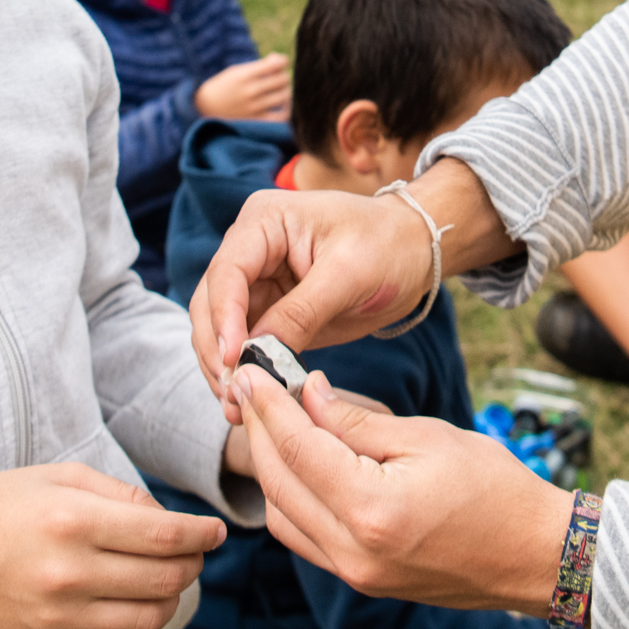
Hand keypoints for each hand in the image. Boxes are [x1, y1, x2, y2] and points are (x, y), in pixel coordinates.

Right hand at [0, 464, 223, 628]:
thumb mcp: (61, 477)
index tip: (215, 533)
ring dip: (172, 600)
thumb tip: (175, 523)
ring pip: (151, 619)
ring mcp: (59, 617)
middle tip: (193, 554)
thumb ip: (122, 495)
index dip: (203, 535)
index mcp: (73, 520)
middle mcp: (68, 572)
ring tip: (166, 582)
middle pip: (167, 579)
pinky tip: (140, 610)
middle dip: (193, 565)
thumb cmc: (2, 506)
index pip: (167, 535)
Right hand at [185, 188, 427, 401]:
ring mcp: (257, 281)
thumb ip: (301, 312)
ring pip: (221, 329)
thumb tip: (258, 354)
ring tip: (236, 406)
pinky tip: (249, 402)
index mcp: (264, 221)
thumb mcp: (349, 274)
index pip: (227, 271)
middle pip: (212, 303)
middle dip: (218, 350)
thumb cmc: (388, 245)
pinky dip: (246, 371)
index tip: (233, 359)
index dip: (223, 317)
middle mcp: (250, 248)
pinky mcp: (270, 310)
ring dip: (224, 367)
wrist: (416, 251)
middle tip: (231, 394)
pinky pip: (246, 344)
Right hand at [195, 55, 291, 121]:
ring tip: (282, 91)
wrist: (204, 108)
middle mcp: (249, 91)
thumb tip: (281, 60)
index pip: (275, 64)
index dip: (283, 61)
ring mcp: (253, 108)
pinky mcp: (256, 122)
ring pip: (285, 96)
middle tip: (280, 78)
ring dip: (287, 91)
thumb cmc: (224, 86)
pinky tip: (284, 106)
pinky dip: (288, 111)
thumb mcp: (237, 71)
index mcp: (244, 75)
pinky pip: (281, 117)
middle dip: (284, 76)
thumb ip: (259, 66)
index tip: (281, 63)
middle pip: (283, 80)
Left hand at [228, 366, 574, 610]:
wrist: (534, 555)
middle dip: (259, 431)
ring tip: (274, 422)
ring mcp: (354, 573)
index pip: (298, 449)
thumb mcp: (427, 437)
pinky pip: (304, 538)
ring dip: (270, 467)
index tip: (251, 371)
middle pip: (277, 483)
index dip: (269, 406)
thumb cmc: (495, 489)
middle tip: (252, 388)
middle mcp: (352, 551)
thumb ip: (358, 421)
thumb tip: (308, 394)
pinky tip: (300, 465)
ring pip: (281, 515)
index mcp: (371, 509)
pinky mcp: (361, 580)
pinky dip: (291, 498)